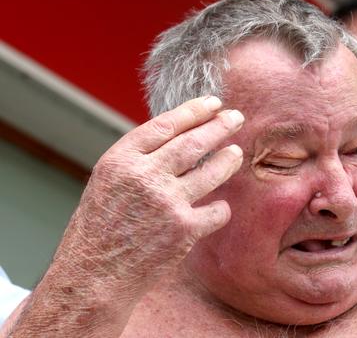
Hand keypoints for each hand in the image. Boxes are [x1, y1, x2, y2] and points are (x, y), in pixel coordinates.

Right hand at [8, 96, 243, 336]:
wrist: (95, 277)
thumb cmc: (100, 229)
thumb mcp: (108, 183)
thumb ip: (139, 159)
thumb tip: (180, 137)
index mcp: (120, 160)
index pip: (165, 125)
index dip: (193, 112)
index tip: (212, 103)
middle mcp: (144, 176)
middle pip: (194, 142)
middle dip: (220, 126)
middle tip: (236, 118)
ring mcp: (166, 202)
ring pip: (213, 169)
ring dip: (229, 159)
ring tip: (236, 152)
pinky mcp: (184, 228)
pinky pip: (217, 210)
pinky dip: (220, 209)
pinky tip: (218, 208)